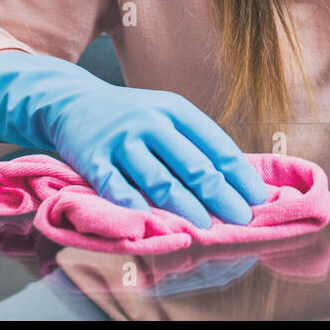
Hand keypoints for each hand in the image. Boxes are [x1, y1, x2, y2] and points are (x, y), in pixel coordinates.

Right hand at [0, 52, 271, 227]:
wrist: (71, 101)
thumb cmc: (130, 117)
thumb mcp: (164, 115)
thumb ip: (193, 143)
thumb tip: (235, 181)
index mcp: (176, 111)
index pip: (217, 146)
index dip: (240, 175)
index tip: (259, 199)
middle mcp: (151, 122)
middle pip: (193, 166)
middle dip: (221, 197)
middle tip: (241, 220)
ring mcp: (121, 140)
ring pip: (160, 180)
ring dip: (186, 208)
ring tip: (206, 229)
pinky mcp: (93, 158)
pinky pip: (118, 188)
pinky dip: (137, 208)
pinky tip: (153, 224)